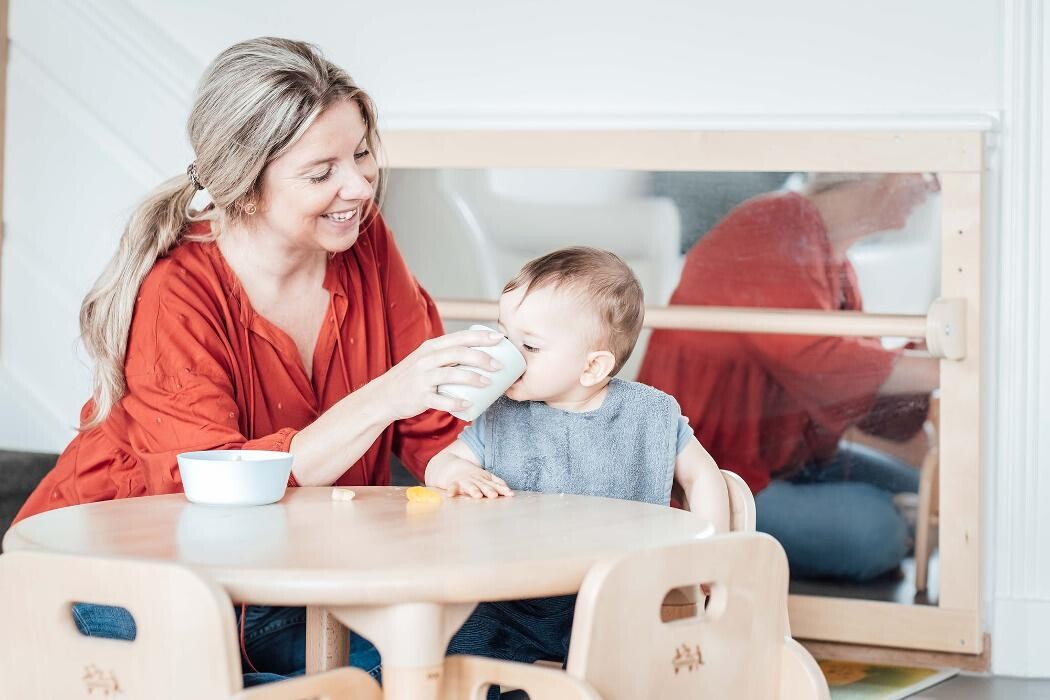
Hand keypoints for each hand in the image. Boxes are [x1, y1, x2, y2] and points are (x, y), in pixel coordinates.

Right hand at [373, 328, 503, 420]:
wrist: (384, 395)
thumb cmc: (412, 377)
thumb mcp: (426, 359)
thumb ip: (447, 355)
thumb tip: (478, 355)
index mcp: (431, 347)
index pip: (459, 337)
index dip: (480, 337)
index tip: (499, 338)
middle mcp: (426, 359)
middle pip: (458, 353)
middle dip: (481, 358)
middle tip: (498, 366)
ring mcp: (422, 378)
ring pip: (451, 374)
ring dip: (472, 378)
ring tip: (488, 383)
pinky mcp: (419, 396)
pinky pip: (440, 400)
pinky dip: (455, 402)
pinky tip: (468, 404)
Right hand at [446, 466, 513, 498]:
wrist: (454, 467)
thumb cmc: (473, 476)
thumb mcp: (486, 477)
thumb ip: (497, 483)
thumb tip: (509, 490)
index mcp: (484, 480)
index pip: (495, 485)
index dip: (502, 489)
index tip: (509, 494)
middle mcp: (475, 480)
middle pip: (483, 486)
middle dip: (488, 490)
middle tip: (494, 495)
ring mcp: (464, 481)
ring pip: (469, 486)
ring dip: (473, 490)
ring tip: (477, 495)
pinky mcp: (453, 483)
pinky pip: (452, 487)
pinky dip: (451, 490)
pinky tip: (450, 495)